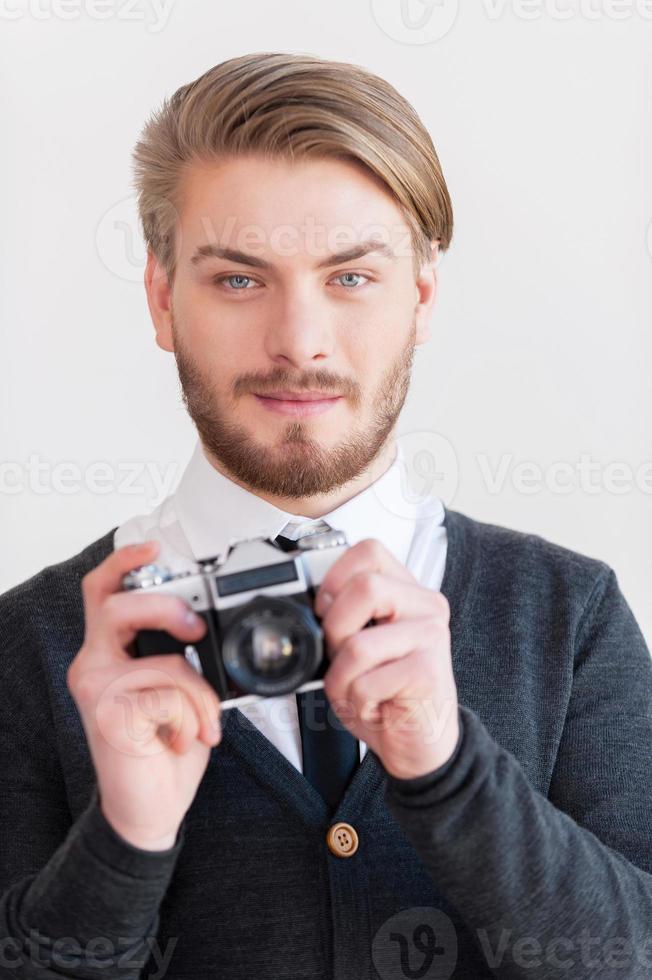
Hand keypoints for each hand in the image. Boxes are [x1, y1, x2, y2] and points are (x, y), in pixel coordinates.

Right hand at [67, 541, 221, 850]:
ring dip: (196, 690)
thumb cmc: (165, 747)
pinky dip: (193, 716)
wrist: (149, 809)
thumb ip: (179, 656)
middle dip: (168, 609)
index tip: (152, 547)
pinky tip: (185, 739)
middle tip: (197, 631)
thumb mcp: (178, 691)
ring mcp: (97, 691)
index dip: (123, 563)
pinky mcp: (110, 717)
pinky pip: (167, 695)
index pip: (103, 592)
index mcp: (108, 652)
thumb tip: (206, 630)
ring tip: (203, 719)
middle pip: (118, 606)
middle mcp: (93, 665)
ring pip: (157, 658)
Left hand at [315, 538, 459, 780]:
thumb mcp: (357, 645)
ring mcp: (431, 637)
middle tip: (341, 656)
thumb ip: (343, 615)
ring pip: (357, 643)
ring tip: (359, 689)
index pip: (369, 551)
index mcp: (408, 591)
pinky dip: (357, 702)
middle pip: (364, 588)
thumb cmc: (386, 693)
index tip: (325, 610)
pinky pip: (365, 682)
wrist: (419, 744)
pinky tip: (377, 706)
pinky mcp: (429, 672)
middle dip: (334, 629)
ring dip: (341, 677)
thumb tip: (308, 600)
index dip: (334, 577)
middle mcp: (426, 606)